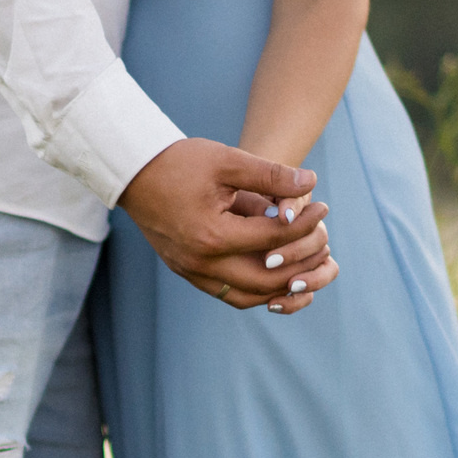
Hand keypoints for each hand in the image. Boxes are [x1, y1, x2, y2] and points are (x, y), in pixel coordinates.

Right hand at [118, 139, 338, 311]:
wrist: (134, 174)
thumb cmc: (180, 162)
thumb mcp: (228, 161)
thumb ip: (271, 174)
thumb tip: (311, 182)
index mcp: (212, 235)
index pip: (273, 239)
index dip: (305, 223)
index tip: (323, 207)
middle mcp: (201, 263)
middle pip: (266, 279)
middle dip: (301, 262)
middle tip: (322, 242)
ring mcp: (191, 272)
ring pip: (248, 296)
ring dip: (279, 287)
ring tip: (304, 264)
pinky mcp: (187, 272)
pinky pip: (228, 294)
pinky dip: (256, 289)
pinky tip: (274, 274)